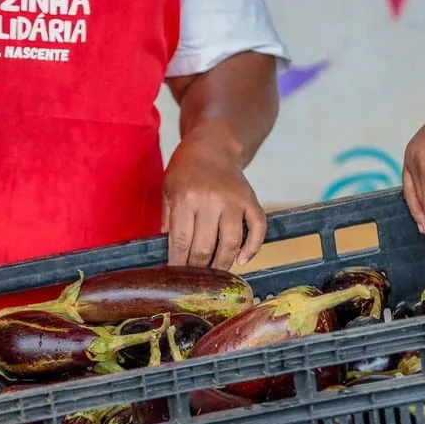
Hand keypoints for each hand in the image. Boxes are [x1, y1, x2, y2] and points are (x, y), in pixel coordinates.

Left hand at [162, 129, 265, 269]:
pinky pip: (257, 229)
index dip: (177, 263)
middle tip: (194, 279)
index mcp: (186, 198)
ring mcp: (234, 201)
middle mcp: (211, 200)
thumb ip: (168, 219)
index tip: (175, 276)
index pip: (180, 241)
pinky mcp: (251, 200)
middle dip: (198, 268)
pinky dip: (252, 248)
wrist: (213, 144)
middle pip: (204, 247)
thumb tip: (167, 251)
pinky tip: (242, 261)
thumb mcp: (168, 189)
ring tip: (215, 275)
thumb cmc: (186, 168)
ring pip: (230, 243)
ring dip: (222, 264)